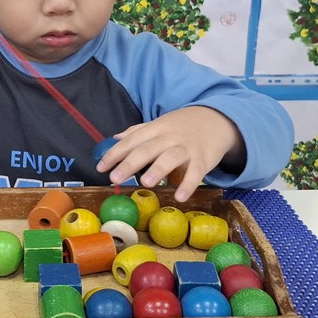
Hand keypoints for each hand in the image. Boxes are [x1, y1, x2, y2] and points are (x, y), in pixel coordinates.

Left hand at [95, 106, 244, 201]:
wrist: (216, 120)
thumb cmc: (181, 127)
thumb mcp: (159, 125)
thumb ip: (137, 132)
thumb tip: (114, 139)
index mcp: (155, 128)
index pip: (132, 140)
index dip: (115, 153)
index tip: (100, 167)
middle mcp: (169, 137)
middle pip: (147, 148)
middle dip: (130, 163)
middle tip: (115, 178)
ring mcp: (187, 148)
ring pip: (170, 157)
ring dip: (158, 169)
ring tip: (145, 183)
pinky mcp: (203, 160)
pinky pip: (196, 173)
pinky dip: (188, 184)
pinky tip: (179, 197)